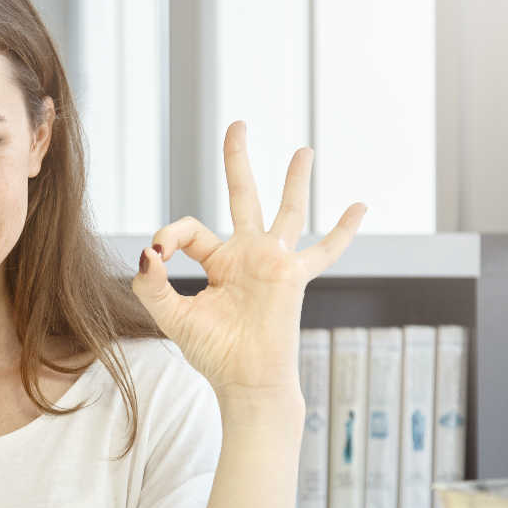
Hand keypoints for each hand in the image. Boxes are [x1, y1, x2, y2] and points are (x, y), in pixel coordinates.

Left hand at [131, 120, 365, 411]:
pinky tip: (360, 206)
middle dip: (238, 160)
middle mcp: (247, 256)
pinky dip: (343, 231)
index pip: (191, 231)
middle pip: (243, 196)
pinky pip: (325, 250)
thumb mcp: (172, 316)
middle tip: (237, 124)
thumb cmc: (213, 354)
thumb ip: (153, 284)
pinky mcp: (293, 275)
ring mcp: (273, 262)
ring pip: (287, 210)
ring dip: (295, 179)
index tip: (157, 256)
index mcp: (219, 263)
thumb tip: (148, 251)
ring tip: (304, 149)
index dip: (169, 236)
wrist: (245, 382)